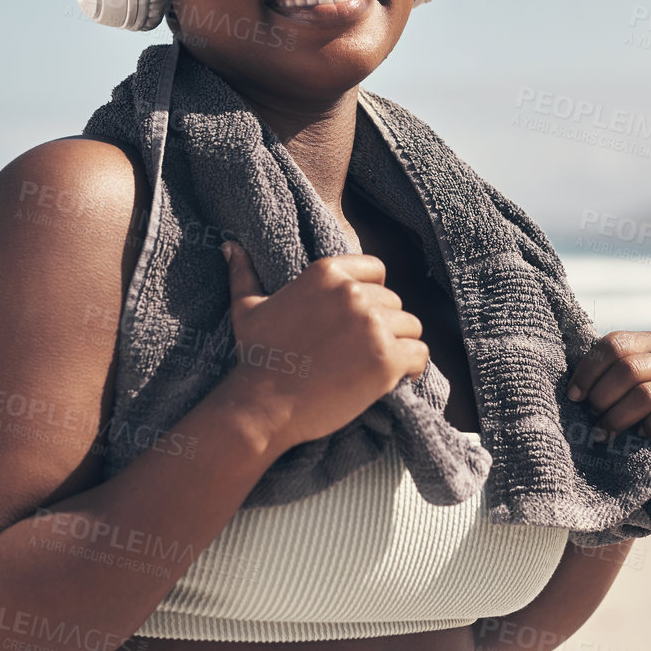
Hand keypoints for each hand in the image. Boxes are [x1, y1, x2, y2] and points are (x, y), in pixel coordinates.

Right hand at [218, 239, 429, 451]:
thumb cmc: (257, 356)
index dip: (372, 294)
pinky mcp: (387, 359)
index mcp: (327, 273)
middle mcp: (353, 293)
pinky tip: (394, 378)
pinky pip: (420, 355)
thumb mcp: (246, 308)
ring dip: (399, 346)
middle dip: (384, 325)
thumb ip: (243, 273)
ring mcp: (373, 326)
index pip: (376, 271)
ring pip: (411, 327)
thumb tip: (230, 246)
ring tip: (376, 365)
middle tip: (360, 350)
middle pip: (394, 302)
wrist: (264, 404)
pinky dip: (413, 368)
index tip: (358, 319)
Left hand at [565, 330, 650, 444]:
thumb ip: (603, 374)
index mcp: (650, 342)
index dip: (589, 370)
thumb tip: (572, 389)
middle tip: (593, 416)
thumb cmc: (632, 409)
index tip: (574, 396)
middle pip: (628, 369)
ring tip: (605, 432)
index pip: (615, 344)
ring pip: (646, 394)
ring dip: (619, 417)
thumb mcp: (618, 385)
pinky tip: (641, 434)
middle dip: (603, 396)